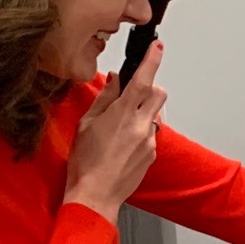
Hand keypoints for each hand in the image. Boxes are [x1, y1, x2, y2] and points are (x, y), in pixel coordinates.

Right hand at [64, 42, 165, 221]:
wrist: (95, 195)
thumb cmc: (85, 162)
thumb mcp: (87, 123)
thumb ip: (105, 98)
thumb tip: (116, 79)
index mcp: (123, 113)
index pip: (144, 79)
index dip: (152, 60)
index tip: (157, 47)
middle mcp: (141, 125)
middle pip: (159, 94)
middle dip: (150, 88)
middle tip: (132, 94)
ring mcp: (150, 141)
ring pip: (155, 115)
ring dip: (144, 112)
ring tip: (121, 126)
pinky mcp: (152, 155)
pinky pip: (152, 134)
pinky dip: (141, 132)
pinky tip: (123, 144)